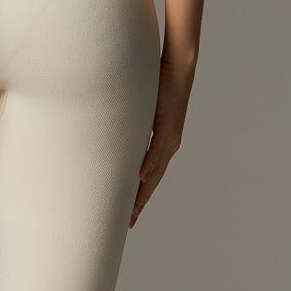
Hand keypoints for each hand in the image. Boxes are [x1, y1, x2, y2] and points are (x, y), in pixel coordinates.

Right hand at [129, 50, 193, 227]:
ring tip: (132, 210)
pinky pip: (156, 151)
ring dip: (143, 191)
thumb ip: (130, 123)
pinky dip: (148, 166)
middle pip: (153, 181)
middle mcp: (169, 145)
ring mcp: (170, 138)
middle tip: (130, 222)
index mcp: (162, 143)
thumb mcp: (139, 110)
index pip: (150, 175)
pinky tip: (139, 178)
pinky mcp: (169, 127)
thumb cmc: (158, 85)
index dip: (140, 195)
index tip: (130, 213)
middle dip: (141, 202)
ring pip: (156, 171)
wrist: (178, 68)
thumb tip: (112, 130)